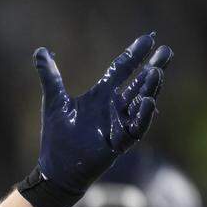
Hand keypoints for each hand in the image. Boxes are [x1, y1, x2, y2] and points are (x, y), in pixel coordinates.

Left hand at [33, 33, 170, 193]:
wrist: (55, 167)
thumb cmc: (57, 135)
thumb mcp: (54, 100)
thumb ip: (50, 76)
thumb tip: (39, 51)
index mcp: (101, 95)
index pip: (122, 70)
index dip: (134, 55)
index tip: (149, 39)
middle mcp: (114, 107)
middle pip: (139, 83)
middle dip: (153, 67)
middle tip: (167, 51)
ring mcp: (119, 124)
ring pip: (141, 103)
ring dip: (150, 88)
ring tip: (156, 71)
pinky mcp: (119, 142)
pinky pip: (137, 128)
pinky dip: (144, 115)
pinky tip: (150, 101)